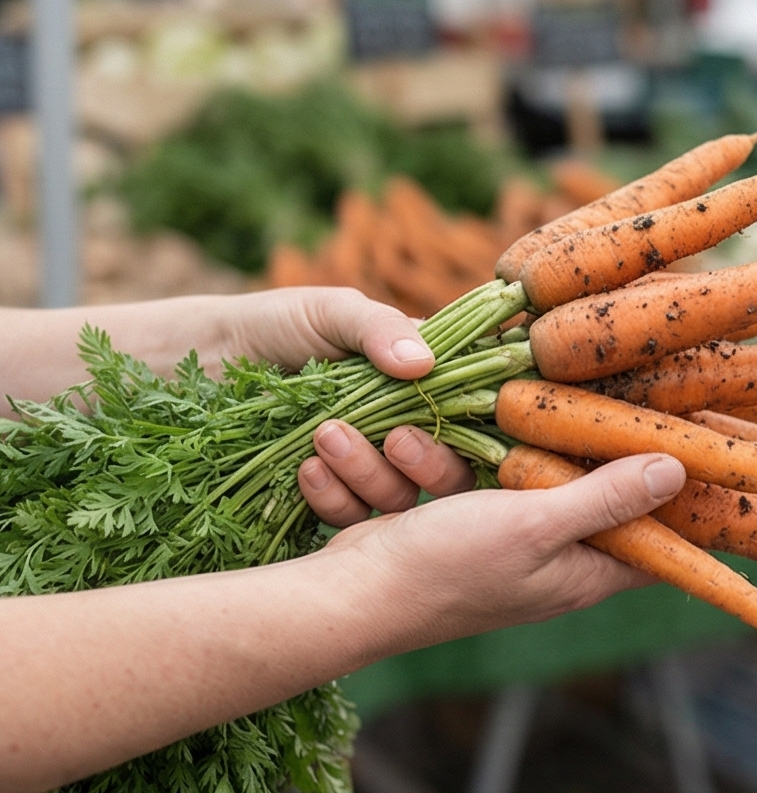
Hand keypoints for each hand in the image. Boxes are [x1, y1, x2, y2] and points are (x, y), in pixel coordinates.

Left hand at [219, 287, 476, 524]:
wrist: (204, 360)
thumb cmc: (277, 324)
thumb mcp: (332, 312)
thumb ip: (378, 329)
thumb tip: (424, 364)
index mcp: (424, 383)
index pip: (475, 414)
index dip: (477, 426)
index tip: (453, 417)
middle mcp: (406, 429)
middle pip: (452, 471)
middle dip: (430, 463)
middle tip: (395, 438)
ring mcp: (368, 469)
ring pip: (400, 498)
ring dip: (369, 473)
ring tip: (325, 436)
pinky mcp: (329, 499)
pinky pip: (350, 518)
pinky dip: (333, 498)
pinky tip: (305, 469)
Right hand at [322, 454, 686, 649]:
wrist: (348, 596)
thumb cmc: (448, 569)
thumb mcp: (536, 526)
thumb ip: (604, 498)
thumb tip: (677, 470)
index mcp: (584, 572)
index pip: (655, 538)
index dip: (674, 494)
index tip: (681, 432)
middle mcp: (552, 559)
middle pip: (583, 488)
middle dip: (556, 442)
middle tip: (557, 395)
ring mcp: (503, 540)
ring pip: (512, 470)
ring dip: (465, 451)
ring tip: (411, 443)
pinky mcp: (459, 524)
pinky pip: (465, 475)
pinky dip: (435, 461)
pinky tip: (396, 446)